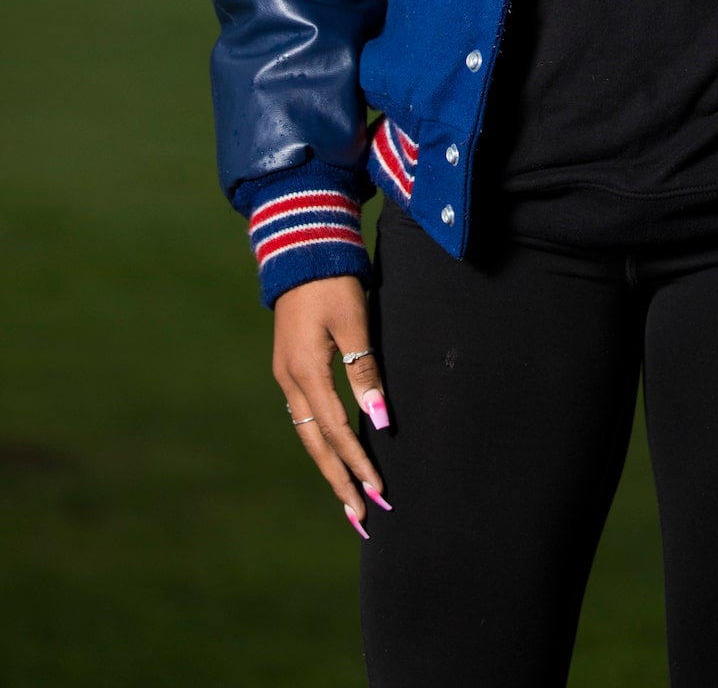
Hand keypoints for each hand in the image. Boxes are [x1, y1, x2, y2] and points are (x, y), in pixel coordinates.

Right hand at [272, 274, 391, 537]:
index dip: (358, 462)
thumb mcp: (353, 323)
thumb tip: (379, 418)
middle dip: (339, 481)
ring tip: (349, 498)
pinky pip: (306, 416)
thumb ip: (365, 370)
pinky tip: (334, 455)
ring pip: (308, 434)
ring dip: (330, 465)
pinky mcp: (291, 368)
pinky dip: (322, 441)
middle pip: (316, 444)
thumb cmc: (333, 284)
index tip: (379, 491)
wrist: (300, 251)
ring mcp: (287, 376)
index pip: (336, 431)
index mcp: (305, 373)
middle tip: (360, 517)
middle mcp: (290, 382)